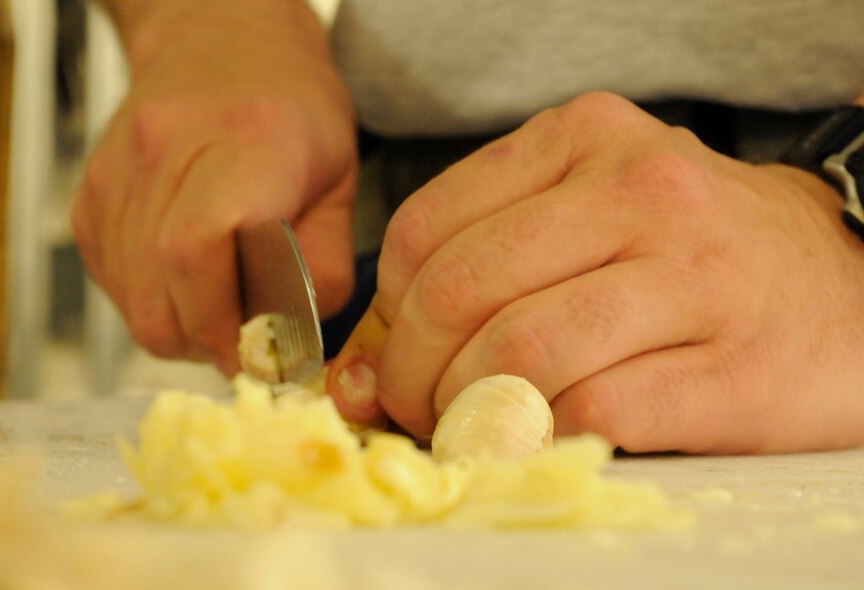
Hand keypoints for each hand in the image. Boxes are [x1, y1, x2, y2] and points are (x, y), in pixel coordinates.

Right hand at [71, 2, 357, 375]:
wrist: (219, 43)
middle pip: (160, 291)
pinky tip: (190, 283)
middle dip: (208, 342)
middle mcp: (166, 150)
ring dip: (181, 330)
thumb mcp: (342, 182)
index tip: (259, 353)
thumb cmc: (293, 112)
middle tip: (247, 346)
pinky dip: (153, 304)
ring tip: (223, 311)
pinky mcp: (91, 196)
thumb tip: (295, 341)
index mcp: (245, 141)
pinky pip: (113, 283)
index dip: (225, 321)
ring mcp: (117, 172)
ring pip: (133, 300)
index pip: (199, 246)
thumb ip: (327, 264)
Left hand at [330, 92, 863, 453]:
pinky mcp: (732, 368)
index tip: (393, 354)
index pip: (428, 228)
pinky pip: (593, 410)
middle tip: (416, 407)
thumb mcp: (588, 212)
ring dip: (469, 412)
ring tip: (472, 426)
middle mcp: (639, 191)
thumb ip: (480, 264)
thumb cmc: (691, 249)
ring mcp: (693, 276)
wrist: (843, 281)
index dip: (387, 310)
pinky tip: (543, 432)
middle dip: (411, 372)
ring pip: (521, 354)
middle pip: (461, 292)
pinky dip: (543, 436)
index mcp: (585, 139)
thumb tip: (363, 370)